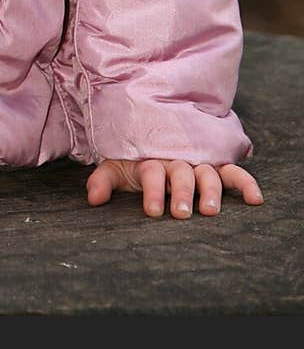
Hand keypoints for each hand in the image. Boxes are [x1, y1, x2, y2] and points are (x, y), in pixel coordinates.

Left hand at [86, 158, 263, 217]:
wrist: (153, 134)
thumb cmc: (135, 160)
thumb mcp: (117, 167)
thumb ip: (103, 180)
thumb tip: (93, 199)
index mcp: (152, 159)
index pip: (152, 172)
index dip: (152, 191)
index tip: (152, 211)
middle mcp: (177, 159)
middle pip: (181, 173)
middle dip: (182, 192)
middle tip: (182, 213)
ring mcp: (198, 162)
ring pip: (208, 173)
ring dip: (210, 190)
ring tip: (209, 211)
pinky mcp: (216, 166)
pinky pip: (233, 173)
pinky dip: (245, 183)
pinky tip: (255, 199)